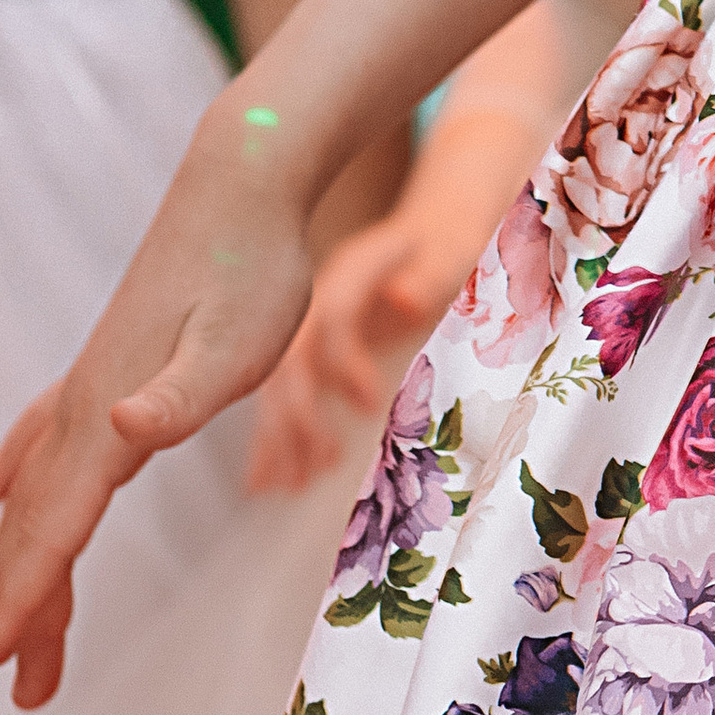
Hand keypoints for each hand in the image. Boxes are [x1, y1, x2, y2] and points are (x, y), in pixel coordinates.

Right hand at [0, 112, 316, 707]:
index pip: (58, 524)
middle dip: (18, 604)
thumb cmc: (252, 266)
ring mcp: (92, 383)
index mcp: (114, 415)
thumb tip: (122, 429)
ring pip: (38, 492)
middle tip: (5, 683)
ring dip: (17, 560)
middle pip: (39, 524)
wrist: (241, 184)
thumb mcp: (238, 341)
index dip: (25, 595)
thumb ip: (180, 396)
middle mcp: (88, 405)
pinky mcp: (108, 365)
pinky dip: (11, 477)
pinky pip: (42, 441)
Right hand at [247, 210, 456, 494]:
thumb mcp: (448, 254)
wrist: (434, 230)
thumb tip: (404, 300)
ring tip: (292, 484)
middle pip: (292, 359)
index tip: (371, 404)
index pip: (333, 319)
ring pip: (279, 386)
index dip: (345, 363)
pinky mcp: (311, 348)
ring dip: (282, 436)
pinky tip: (266, 481)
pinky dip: (275, 438)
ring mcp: (309, 324)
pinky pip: (284, 397)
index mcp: (350, 271)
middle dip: (300, 414)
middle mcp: (319, 299)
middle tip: (324, 461)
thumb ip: (427, 278)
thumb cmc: (448, 246)